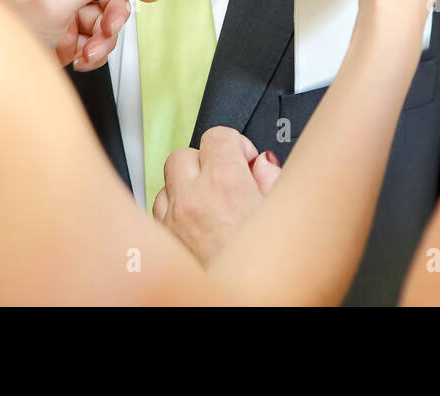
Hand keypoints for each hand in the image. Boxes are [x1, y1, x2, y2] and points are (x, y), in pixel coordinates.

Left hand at [0, 0, 157, 69]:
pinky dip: (95, 50)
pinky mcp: (67, 32)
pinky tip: (80, 60)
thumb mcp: (54, 7)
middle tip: (107, 31)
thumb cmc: (9, 40)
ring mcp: (62, 9)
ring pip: (104, 16)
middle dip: (111, 14)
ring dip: (103, 38)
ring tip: (87, 54)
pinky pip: (96, 35)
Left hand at [153, 127, 280, 265]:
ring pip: (167, 182)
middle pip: (184, 153)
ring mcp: (170, 221)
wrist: (241, 305)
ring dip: (186, 187)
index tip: (243, 158)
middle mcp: (191, 199)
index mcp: (225, 186)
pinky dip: (174, 212)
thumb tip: (262, 164)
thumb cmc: (261, 270)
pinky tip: (195, 226)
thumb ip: (272, 178)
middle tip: (225, 179)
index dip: (234, 144)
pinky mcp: (160, 241)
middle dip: (205, 162)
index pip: (217, 135)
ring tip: (211, 206)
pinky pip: (159, 211)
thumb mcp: (280, 214)